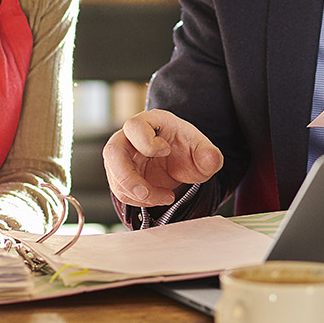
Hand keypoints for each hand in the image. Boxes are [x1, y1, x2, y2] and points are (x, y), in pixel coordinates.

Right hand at [103, 109, 222, 207]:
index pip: (134, 126)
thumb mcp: (203, 153)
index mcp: (151, 122)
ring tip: (166, 197)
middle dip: (128, 177)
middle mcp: (130, 137)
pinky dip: (138, 200)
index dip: (147, 142)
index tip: (167, 152)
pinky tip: (157, 198)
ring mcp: (123, 156)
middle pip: (112, 151)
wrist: (181, 164)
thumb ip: (209, 155)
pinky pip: (120, 190)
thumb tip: (211, 158)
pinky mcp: (120, 174)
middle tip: (146, 192)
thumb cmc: (188, 151)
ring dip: (138, 194)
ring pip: (114, 176)